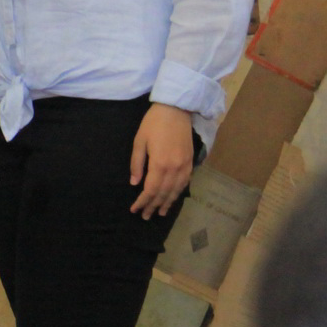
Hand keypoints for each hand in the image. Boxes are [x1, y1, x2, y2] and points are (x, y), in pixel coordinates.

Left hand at [129, 103, 193, 218]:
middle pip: (164, 193)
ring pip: (176, 191)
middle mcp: (174, 169)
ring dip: (167, 203)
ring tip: (160, 213)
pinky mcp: (191, 162)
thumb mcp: (139, 141)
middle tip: (146, 216)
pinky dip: (178, 193)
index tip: (135, 210)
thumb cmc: (153, 123)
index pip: (151, 190)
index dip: (143, 202)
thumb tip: (135, 183)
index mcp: (160, 164)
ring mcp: (185, 166)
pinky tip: (173, 198)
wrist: (176, 109)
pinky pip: (185, 183)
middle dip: (154, 206)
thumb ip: (137, 163)